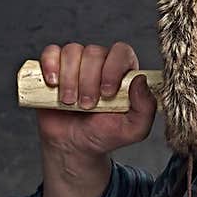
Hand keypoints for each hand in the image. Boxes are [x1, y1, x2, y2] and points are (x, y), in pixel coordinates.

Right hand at [36, 41, 155, 159]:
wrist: (75, 145)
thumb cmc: (105, 134)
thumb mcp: (133, 129)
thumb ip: (146, 108)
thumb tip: (141, 80)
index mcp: (123, 72)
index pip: (121, 51)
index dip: (113, 68)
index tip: (107, 93)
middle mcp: (101, 62)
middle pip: (94, 52)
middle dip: (89, 81)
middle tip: (87, 105)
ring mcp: (76, 62)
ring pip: (72, 51)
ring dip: (70, 79)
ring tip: (69, 102)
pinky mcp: (54, 66)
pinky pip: (51, 52)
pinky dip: (50, 66)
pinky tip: (53, 84)